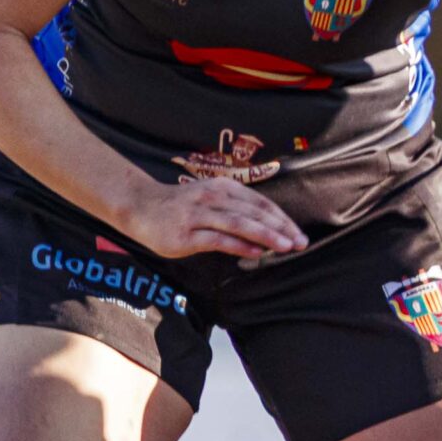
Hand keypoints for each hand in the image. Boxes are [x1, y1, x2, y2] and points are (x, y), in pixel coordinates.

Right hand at [118, 177, 306, 260]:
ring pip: (239, 224)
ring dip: (266, 235)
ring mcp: (198, 215)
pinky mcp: (186, 234)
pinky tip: (257, 252)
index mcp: (224, 188)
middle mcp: (213, 198)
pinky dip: (240, 245)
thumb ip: (238, 210)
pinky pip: (218, 239)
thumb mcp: (212, 199)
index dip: (283, 219)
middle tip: (301, 243)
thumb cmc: (182, 207)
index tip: (299, 234)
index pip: (261, 203)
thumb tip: (270, 229)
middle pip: (254, 213)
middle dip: (281, 228)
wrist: (141, 207)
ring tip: (286, 246)